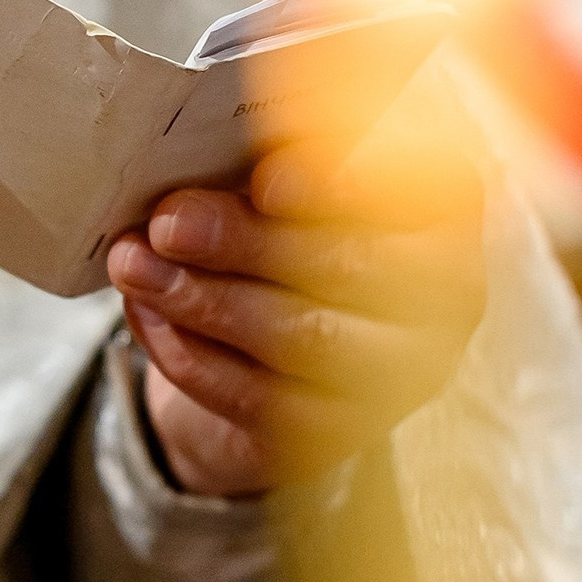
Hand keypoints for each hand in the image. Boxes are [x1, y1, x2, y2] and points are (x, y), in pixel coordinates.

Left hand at [104, 127, 484, 501]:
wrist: (271, 350)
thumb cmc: (286, 235)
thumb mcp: (286, 182)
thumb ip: (269, 161)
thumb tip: (207, 150)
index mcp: (446, 213)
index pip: (420, 193)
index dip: (345, 188)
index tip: (267, 182)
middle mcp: (445, 300)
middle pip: (349, 268)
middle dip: (244, 243)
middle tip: (167, 223)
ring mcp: (397, 375)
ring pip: (299, 336)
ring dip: (203, 298)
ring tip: (135, 265)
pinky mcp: (337, 432)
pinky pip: (258, 397)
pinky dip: (190, 353)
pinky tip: (149, 314)